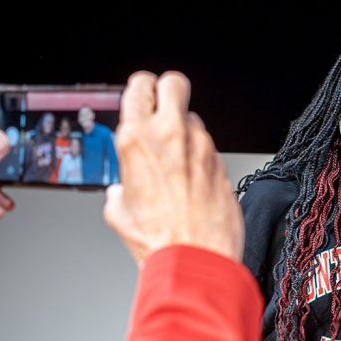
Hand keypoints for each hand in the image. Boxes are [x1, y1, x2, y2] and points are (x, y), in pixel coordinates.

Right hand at [104, 71, 243, 265]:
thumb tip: (119, 193)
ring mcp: (201, 147)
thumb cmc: (159, 240)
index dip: (141, 89)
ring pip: (194, 118)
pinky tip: (192, 181)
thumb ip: (118, 190)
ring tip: (175, 161)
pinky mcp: (221, 163)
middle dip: (168, 91)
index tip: (141, 97)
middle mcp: (171, 135)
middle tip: (163, 108)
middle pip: (174, 82)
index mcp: (137, 138)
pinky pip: (209, 147)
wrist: (196, 258)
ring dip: (185, 131)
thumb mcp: (119, 212)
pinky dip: (200, 156)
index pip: (140, 85)